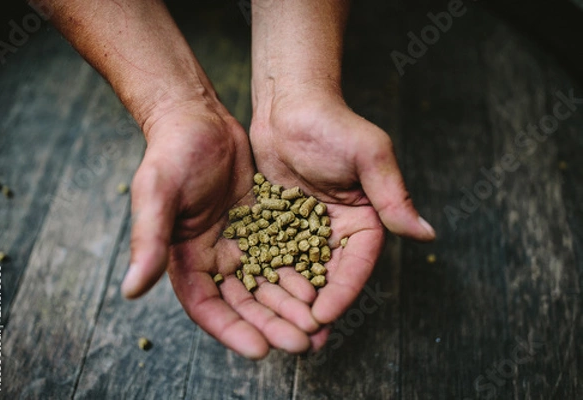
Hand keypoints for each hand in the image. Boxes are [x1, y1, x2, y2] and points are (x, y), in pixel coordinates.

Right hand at [121, 101, 319, 357]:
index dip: (233, 331)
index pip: (208, 307)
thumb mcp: (157, 195)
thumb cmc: (171, 154)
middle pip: (244, 303)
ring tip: (317, 324)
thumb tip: (130, 290)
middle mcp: (213, 258)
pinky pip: (283, 254)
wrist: (199, 120)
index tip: (261, 349)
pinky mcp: (261, 225)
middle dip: (272, 325)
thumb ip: (148, 241)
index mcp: (184, 259)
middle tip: (303, 343)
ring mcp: (239, 242)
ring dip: (290, 306)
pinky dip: (299, 272)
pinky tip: (321, 285)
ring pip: (268, 284)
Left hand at [250, 87, 435, 327]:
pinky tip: (254, 300)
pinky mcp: (279, 223)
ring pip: (301, 272)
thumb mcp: (369, 156)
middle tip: (302, 339)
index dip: (343, 291)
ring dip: (291, 301)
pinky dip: (268, 277)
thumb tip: (427, 233)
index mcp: (367, 217)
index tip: (324, 315)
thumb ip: (393, 196)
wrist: (288, 105)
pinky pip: (274, 255)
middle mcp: (338, 229)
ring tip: (278, 330)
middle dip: (317, 306)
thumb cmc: (332, 123)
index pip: (357, 263)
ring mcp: (307, 228)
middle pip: (330, 275)